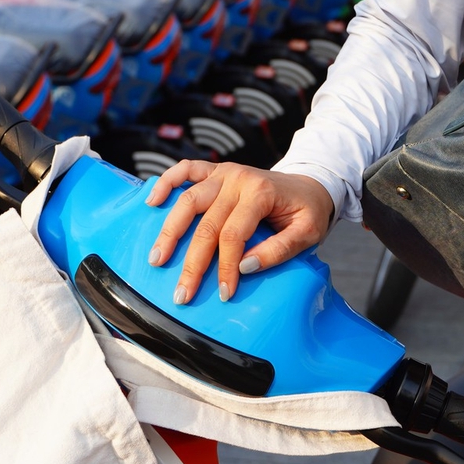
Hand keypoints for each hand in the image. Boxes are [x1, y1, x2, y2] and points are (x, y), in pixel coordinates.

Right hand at [144, 161, 333, 303]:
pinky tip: (152, 202)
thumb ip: (280, 250)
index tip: (223, 293)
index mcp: (261, 193)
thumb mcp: (308, 233)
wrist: (311, 184)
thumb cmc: (308, 211)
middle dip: (192, 263)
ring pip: (188, 200)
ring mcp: (225, 172)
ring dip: (170, 230)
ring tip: (157, 258)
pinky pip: (187, 169)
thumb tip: (245, 267)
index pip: (234, 235)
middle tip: (181, 293)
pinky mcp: (217, 171)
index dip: (225, 267)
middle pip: (206, 224)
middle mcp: (239, 179)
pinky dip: (167, 182)